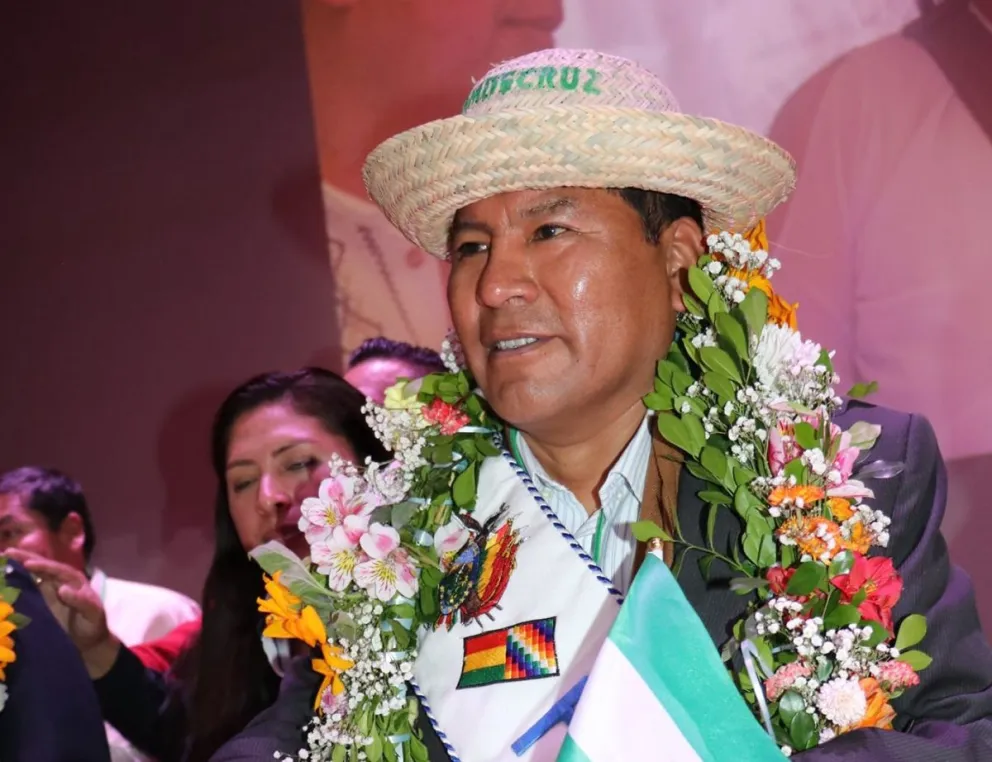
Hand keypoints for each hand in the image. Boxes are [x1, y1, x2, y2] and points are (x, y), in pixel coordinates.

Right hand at [5, 548, 120, 677]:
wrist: (88, 641)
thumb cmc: (92, 624)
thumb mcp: (92, 613)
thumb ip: (81, 601)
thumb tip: (62, 589)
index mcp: (73, 580)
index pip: (57, 569)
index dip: (43, 566)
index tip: (28, 563)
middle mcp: (59, 581)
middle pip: (41, 567)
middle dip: (25, 558)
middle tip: (7, 552)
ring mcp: (48, 591)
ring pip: (31, 576)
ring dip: (17, 567)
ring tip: (1, 560)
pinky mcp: (39, 603)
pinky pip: (26, 590)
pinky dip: (14, 584)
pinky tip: (1, 581)